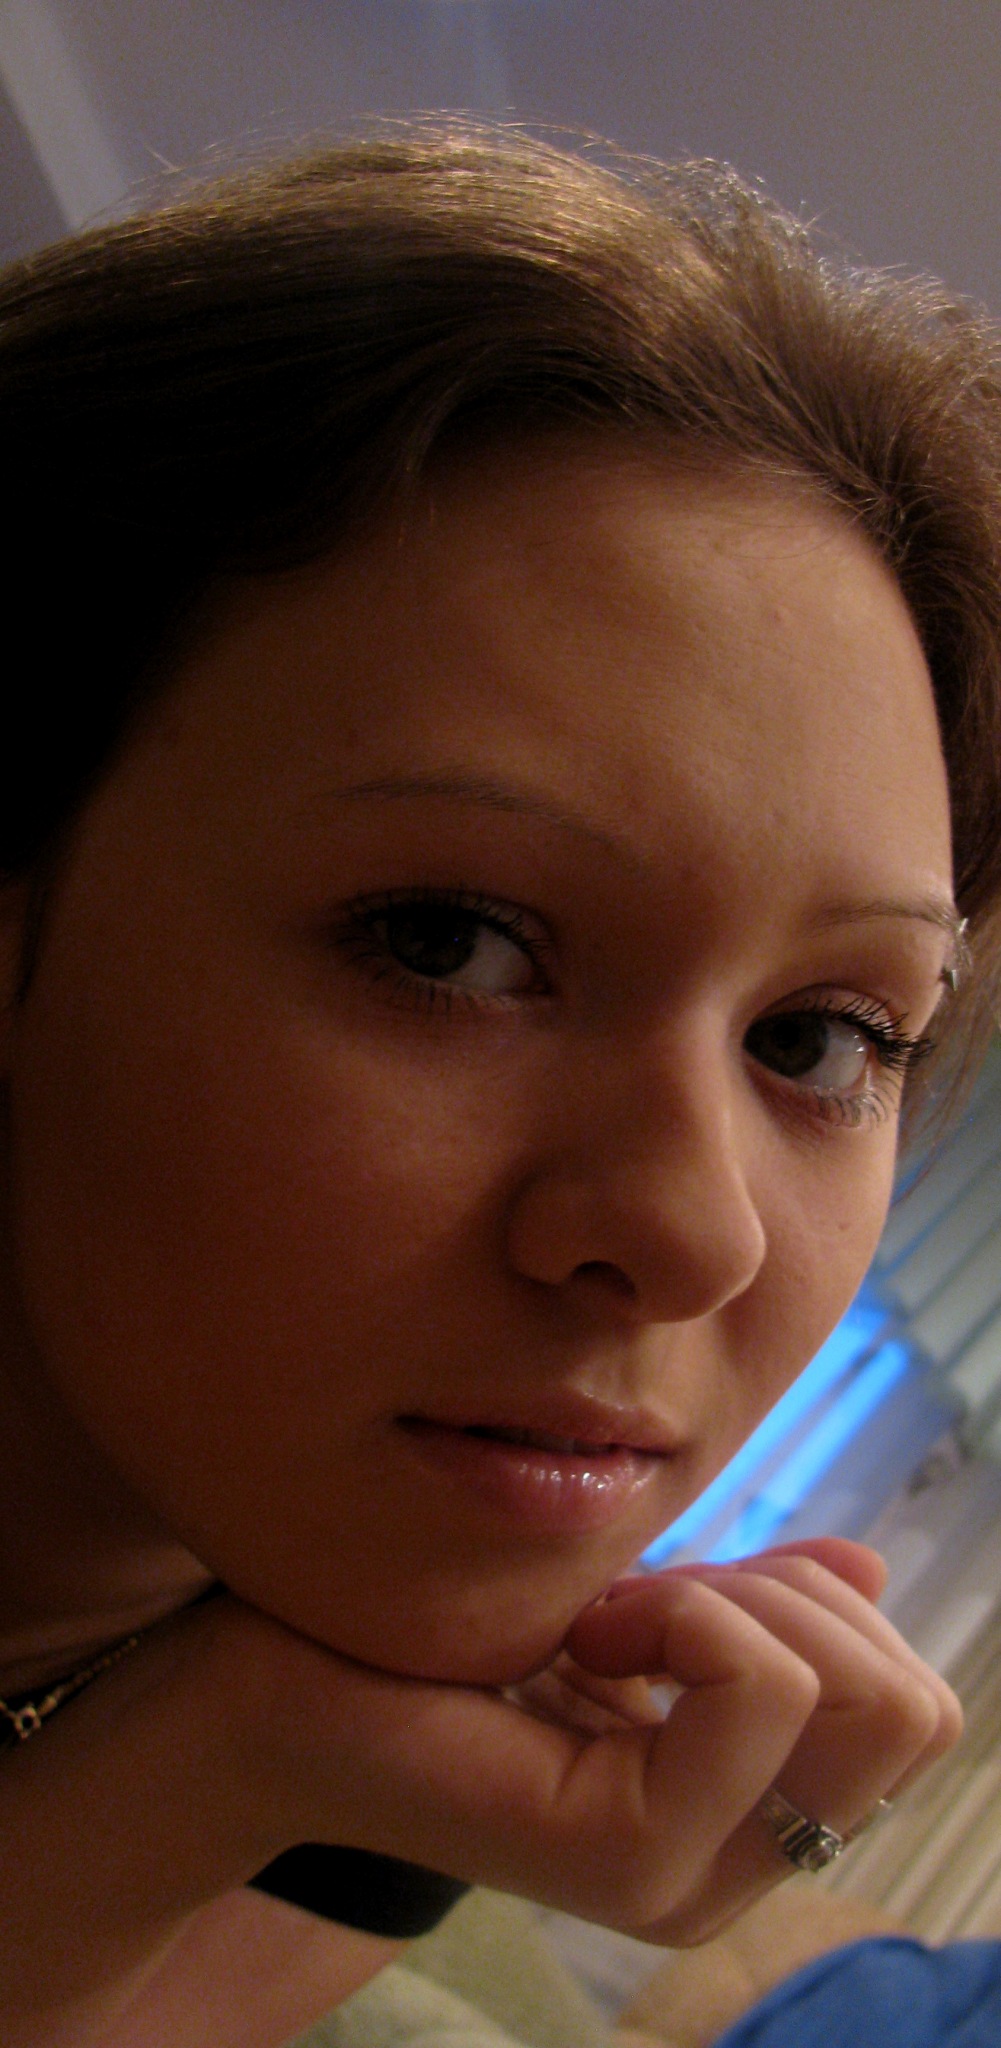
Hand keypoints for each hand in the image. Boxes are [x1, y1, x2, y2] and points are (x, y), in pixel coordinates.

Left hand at [234, 1537, 959, 1947]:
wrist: (278, 1675)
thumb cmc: (439, 1625)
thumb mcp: (635, 1597)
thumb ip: (752, 1601)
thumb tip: (869, 1569)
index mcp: (740, 1810)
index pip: (914, 1711)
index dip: (817, 1604)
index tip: (676, 1588)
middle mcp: (731, 1869)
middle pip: (912, 1712)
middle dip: (796, 1599)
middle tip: (644, 1602)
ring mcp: (684, 1880)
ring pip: (849, 1695)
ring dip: (730, 1597)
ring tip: (598, 1624)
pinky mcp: (626, 1862)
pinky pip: (756, 1686)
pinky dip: (683, 1608)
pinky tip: (574, 1637)